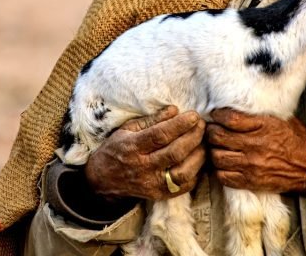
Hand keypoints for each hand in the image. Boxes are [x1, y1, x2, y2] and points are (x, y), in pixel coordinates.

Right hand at [84, 106, 205, 200]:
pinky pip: (184, 187)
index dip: (180, 125)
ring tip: (203, 142)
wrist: (103, 180)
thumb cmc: (116, 149)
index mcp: (133, 147)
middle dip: (193, 137)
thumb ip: (152, 120)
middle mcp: (143, 168)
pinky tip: (197, 160)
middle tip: (202, 125)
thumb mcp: (127, 129)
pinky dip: (196, 173)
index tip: (194, 115)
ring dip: (198, 156)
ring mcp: (152, 184)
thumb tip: (175, 110)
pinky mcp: (159, 195)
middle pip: (175, 153)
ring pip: (183, 173)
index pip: (160, 135)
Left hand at [207, 108, 305, 195]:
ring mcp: (252, 164)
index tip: (216, 115)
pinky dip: (219, 170)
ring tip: (217, 147)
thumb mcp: (282, 118)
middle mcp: (255, 145)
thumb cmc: (297, 140)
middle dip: (211, 132)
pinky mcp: (251, 181)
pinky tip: (224, 165)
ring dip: (213, 151)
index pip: (229, 118)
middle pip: (218, 136)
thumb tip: (239, 103)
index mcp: (263, 125)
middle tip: (212, 130)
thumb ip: (260, 113)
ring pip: (217, 157)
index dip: (218, 115)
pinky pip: (224, 177)